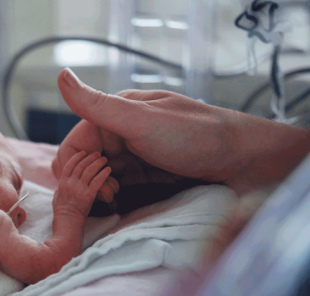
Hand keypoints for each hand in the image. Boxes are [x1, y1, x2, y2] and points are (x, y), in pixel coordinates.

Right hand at [53, 151, 110, 217]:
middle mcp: (71, 183)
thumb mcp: (56, 197)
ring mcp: (80, 188)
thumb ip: (59, 189)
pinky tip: (108, 169)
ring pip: (90, 171)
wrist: (67, 221)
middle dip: (90, 157)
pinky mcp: (89, 195)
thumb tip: (60, 187)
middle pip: (81, 165)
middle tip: (97, 154)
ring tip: (104, 159)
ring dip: (98, 163)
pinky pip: (98, 181)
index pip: (70, 165)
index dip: (77, 157)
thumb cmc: (61, 212)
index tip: (83, 153)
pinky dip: (104, 173)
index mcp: (63, 183)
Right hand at [54, 68, 309, 195]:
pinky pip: (118, 188)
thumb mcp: (142, 121)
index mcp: (116, 114)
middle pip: (83, 164)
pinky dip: (113, 198)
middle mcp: (122, 133)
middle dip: (86, 182)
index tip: (94, 186)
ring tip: (117, 201)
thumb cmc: (198, 137)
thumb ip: (99, 106)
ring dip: (99, 193)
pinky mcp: (147, 176)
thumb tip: (61, 76)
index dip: (75, 168)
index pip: (74, 145)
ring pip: (98, 178)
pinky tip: (122, 205)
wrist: (248, 162)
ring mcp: (135, 155)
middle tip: (109, 196)